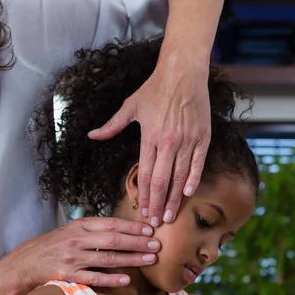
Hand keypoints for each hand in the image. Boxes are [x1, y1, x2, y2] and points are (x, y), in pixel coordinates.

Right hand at [5, 217, 159, 288]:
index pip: (111, 224)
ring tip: (149, 260)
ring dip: (131, 259)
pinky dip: (111, 279)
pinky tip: (126, 279)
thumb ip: (95, 229)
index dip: (131, 227)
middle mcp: (77, 240)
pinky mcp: (68, 276)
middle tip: (156, 246)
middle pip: (113, 240)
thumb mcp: (72, 230)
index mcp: (80, 226)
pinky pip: (93, 278)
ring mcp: (73, 258)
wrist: (27, 262)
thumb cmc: (56, 245)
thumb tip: (125, 229)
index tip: (149, 231)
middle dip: (137, 243)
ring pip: (107, 259)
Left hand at [88, 52, 210, 227]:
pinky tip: (188, 194)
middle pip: (162, 182)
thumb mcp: (130, 107)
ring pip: (180, 177)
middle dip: (158, 205)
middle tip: (156, 223)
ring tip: (170, 215)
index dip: (144, 197)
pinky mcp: (203, 137)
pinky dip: (193, 180)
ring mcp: (188, 140)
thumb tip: (91, 135)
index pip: (146, 176)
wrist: (182, 72)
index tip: (143, 211)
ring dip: (174, 199)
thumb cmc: (154, 88)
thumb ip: (112, 126)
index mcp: (150, 137)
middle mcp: (169, 142)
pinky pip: (198, 164)